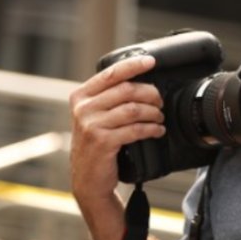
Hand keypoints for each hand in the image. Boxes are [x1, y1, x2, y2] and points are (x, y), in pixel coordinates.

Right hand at [69, 55, 163, 203]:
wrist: (88, 178)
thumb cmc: (96, 144)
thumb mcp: (94, 116)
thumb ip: (108, 98)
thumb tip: (139, 79)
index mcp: (81, 96)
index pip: (111, 73)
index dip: (133, 65)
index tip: (151, 61)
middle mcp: (83, 108)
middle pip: (127, 90)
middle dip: (150, 93)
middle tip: (160, 101)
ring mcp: (91, 125)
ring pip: (133, 109)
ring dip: (153, 112)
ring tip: (159, 117)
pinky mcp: (103, 141)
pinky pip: (135, 129)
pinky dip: (152, 128)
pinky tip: (157, 130)